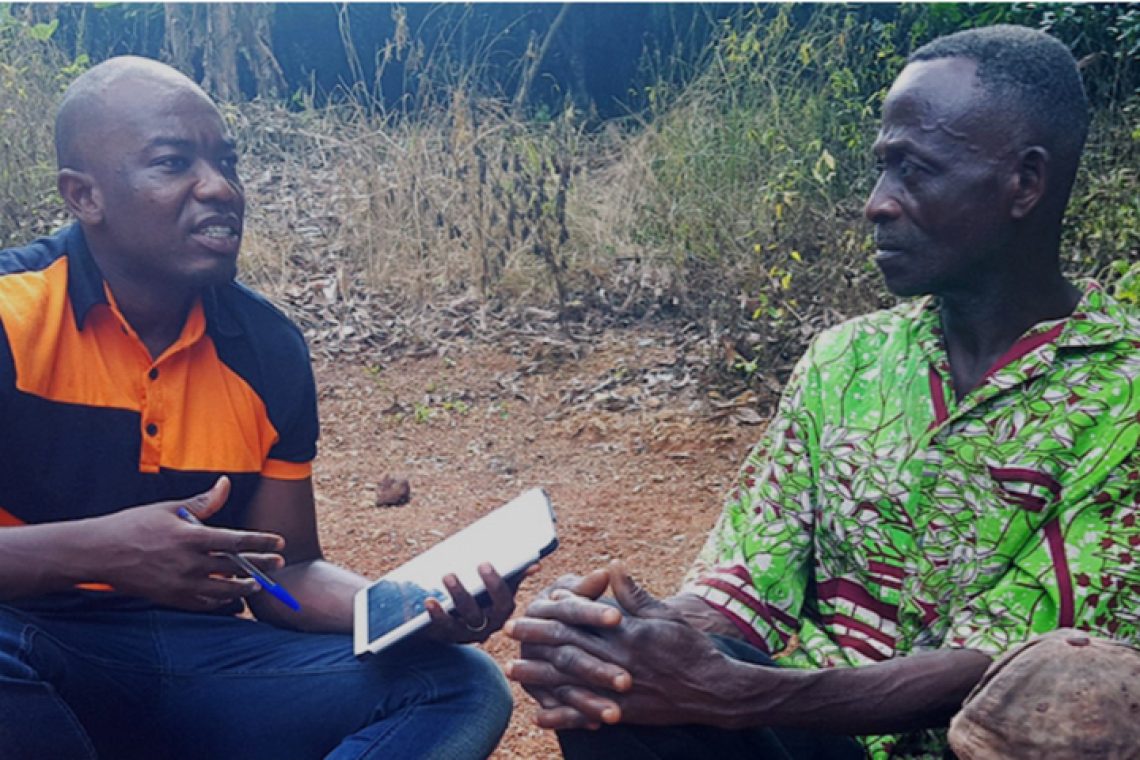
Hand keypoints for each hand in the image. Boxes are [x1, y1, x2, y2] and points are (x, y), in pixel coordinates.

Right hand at [90, 476, 286, 611]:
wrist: (99, 553)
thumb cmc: (134, 525)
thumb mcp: (169, 509)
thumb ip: (203, 502)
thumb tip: (226, 484)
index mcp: (191, 538)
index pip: (237, 541)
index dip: (261, 542)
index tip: (279, 542)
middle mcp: (189, 564)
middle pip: (236, 567)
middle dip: (261, 566)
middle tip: (280, 564)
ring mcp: (180, 585)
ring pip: (223, 590)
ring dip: (244, 587)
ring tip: (258, 584)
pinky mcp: (171, 599)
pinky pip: (203, 604)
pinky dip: (220, 601)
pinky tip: (230, 597)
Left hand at [421, 562, 536, 643]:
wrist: (457, 623)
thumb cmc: (483, 600)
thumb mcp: (499, 591)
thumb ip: (514, 578)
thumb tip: (534, 565)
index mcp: (501, 613)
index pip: (503, 602)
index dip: (496, 585)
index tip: (484, 563)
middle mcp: (486, 627)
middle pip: (478, 613)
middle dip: (468, 592)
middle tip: (452, 572)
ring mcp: (466, 634)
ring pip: (460, 620)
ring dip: (456, 596)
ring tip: (447, 576)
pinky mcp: (447, 636)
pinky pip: (442, 628)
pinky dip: (436, 614)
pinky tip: (429, 600)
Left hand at [506, 561, 744, 728]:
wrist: (715, 690)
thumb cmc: (691, 648)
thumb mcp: (665, 614)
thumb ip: (634, 595)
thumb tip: (613, 565)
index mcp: (628, 632)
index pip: (583, 618)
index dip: (555, 611)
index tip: (534, 604)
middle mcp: (619, 659)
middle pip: (569, 645)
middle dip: (536, 638)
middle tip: (509, 630)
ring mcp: (619, 689)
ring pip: (570, 680)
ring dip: (539, 675)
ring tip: (513, 669)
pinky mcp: (624, 712)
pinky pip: (586, 716)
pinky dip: (562, 717)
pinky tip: (539, 715)